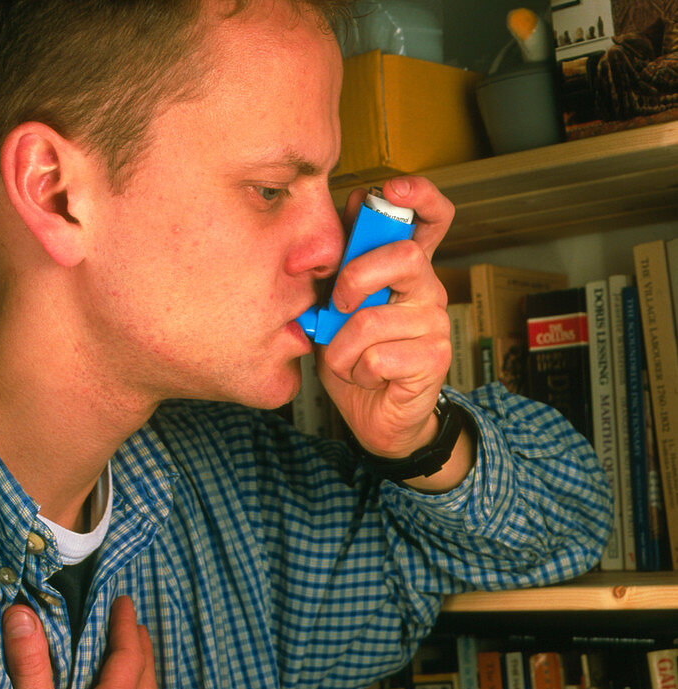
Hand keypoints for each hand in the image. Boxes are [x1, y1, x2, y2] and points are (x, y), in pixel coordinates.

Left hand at [316, 176, 465, 483]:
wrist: (373, 417)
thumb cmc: (356, 360)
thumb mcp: (336, 307)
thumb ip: (342, 265)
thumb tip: (348, 208)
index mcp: (406, 272)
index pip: (433, 217)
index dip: (420, 195)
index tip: (393, 187)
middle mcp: (427, 290)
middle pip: (404, 257)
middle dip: (356, 278)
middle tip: (338, 305)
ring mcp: (435, 324)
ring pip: (374, 319)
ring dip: (343, 347)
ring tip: (348, 359)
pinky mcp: (434, 359)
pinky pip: (378, 356)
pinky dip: (358, 371)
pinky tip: (368, 377)